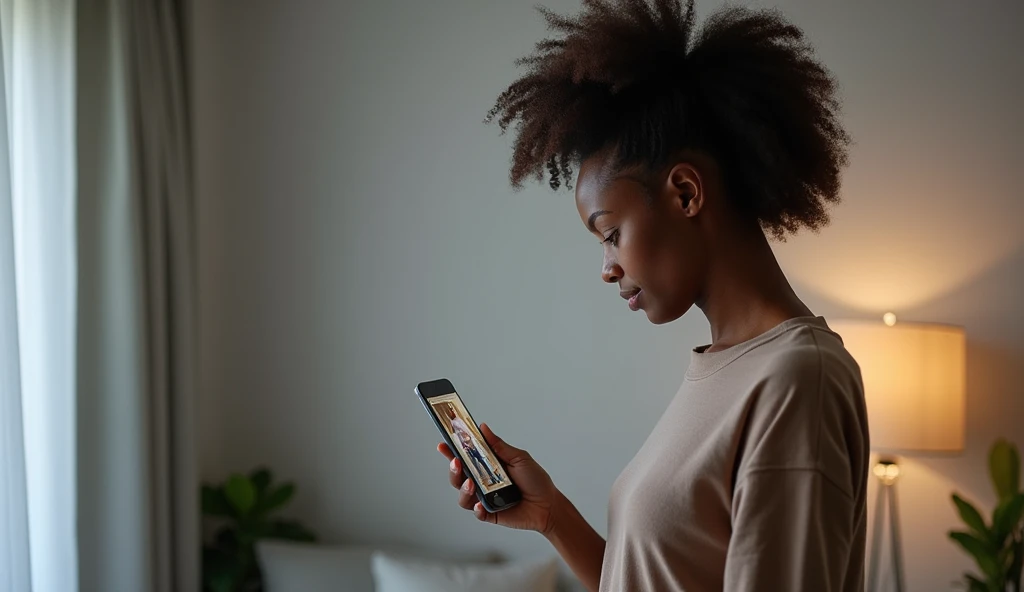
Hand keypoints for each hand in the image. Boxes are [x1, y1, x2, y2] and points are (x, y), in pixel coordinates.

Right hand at [437, 423, 560, 533]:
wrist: (548, 505)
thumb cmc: (535, 481)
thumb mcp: (519, 458)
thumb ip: (499, 446)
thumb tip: (483, 428)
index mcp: (487, 465)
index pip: (465, 457)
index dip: (451, 451)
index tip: (443, 444)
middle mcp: (483, 481)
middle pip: (458, 476)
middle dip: (453, 469)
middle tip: (456, 462)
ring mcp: (485, 498)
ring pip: (463, 496)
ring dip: (463, 489)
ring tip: (472, 483)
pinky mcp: (490, 513)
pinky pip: (477, 512)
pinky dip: (477, 509)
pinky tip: (481, 504)